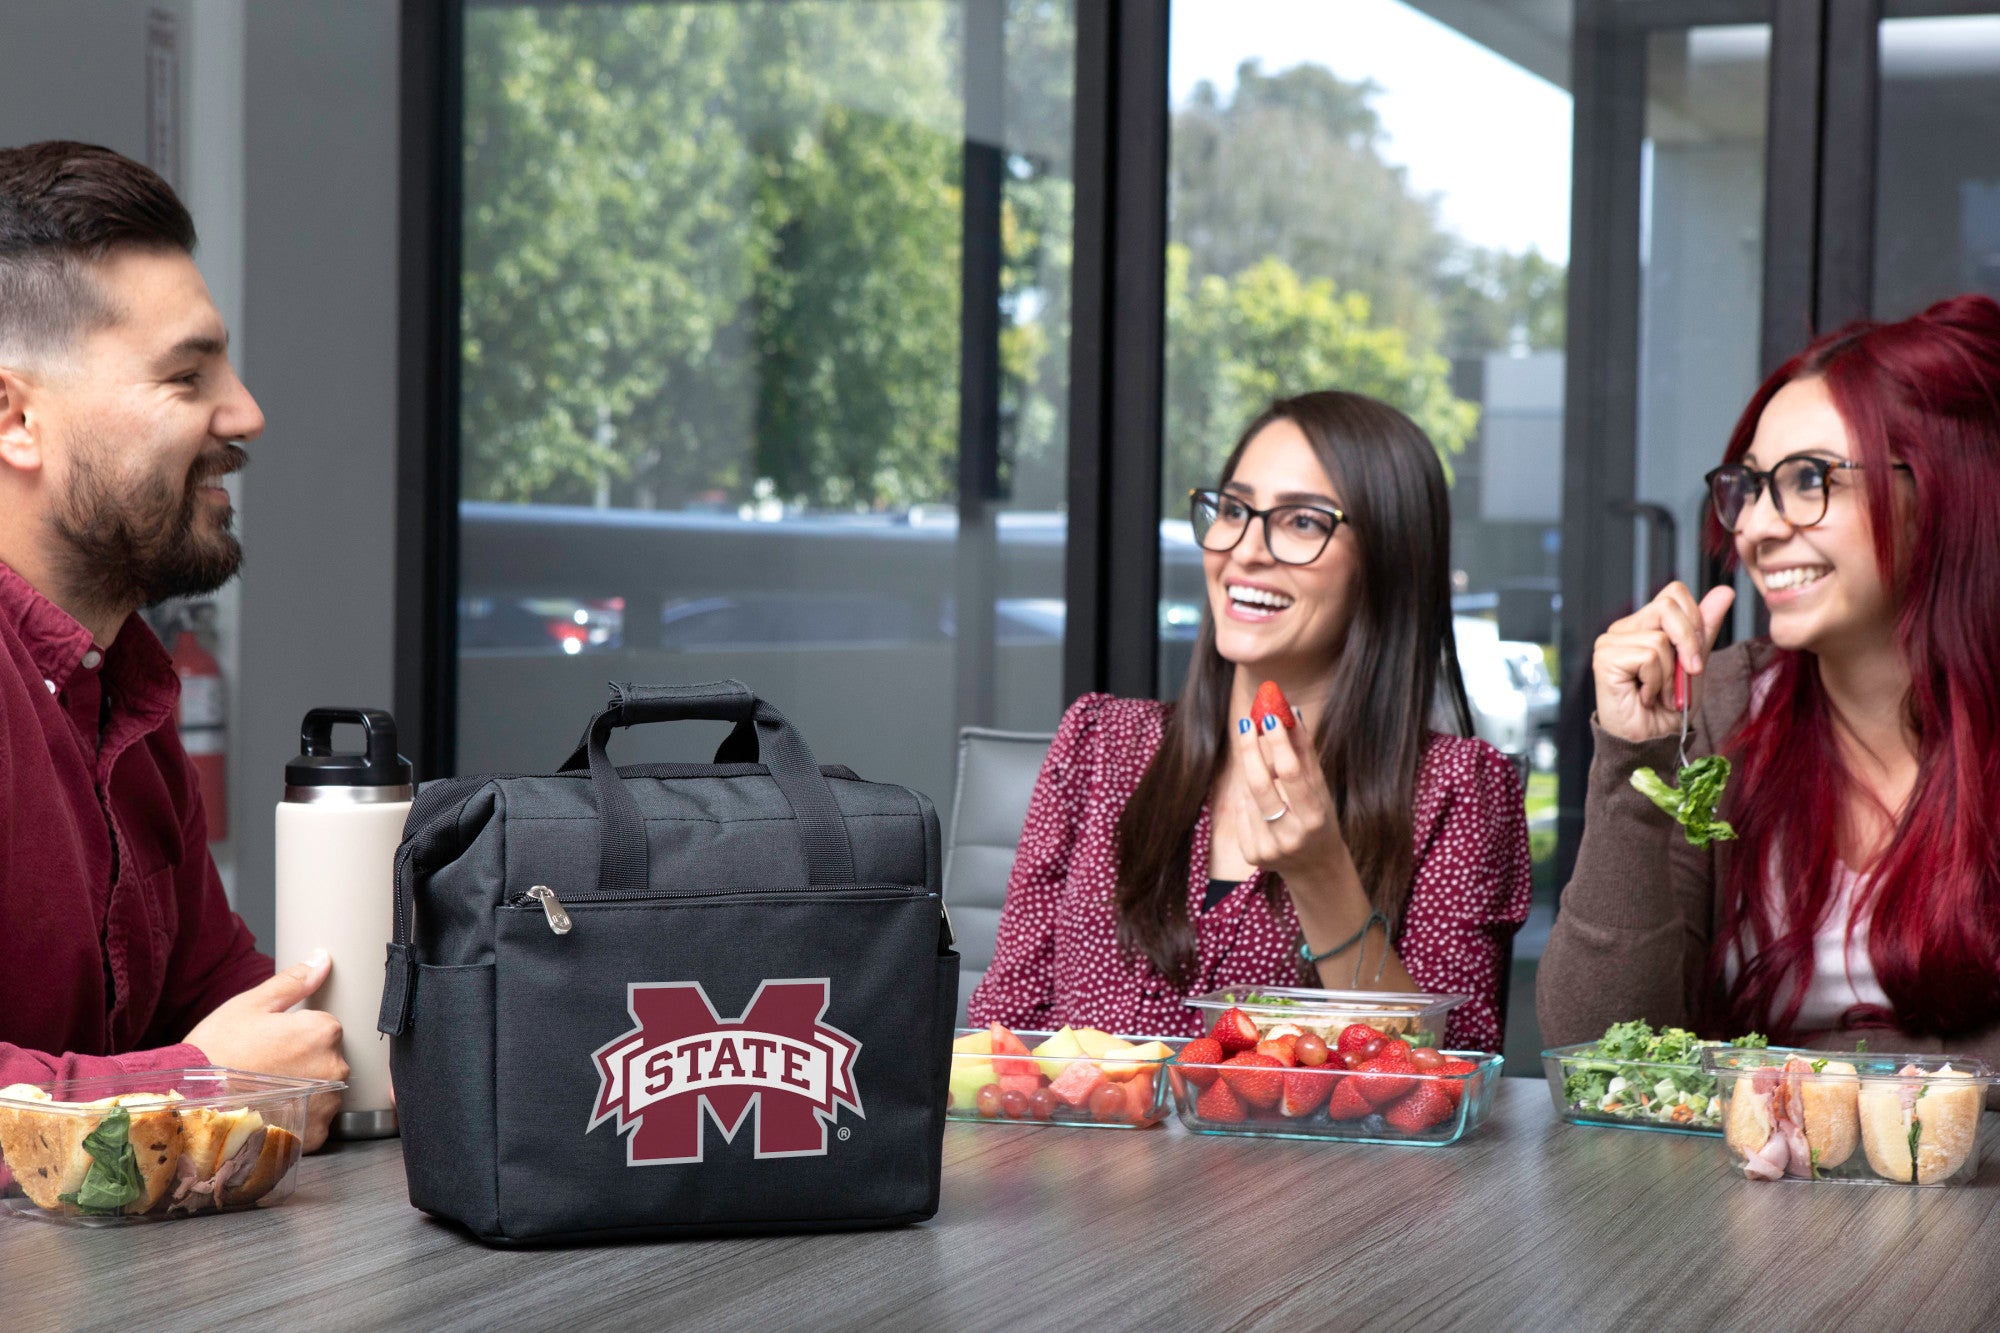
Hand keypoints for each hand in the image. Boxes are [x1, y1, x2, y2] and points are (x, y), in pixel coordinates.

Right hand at [185, 951, 347, 1151]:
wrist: (188, 1105)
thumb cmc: (216, 1052)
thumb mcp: (251, 1006)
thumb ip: (294, 982)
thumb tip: (323, 959)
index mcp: (322, 1031)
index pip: (326, 1026)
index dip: (297, 1032)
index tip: (273, 1042)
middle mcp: (334, 1068)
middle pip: (328, 1057)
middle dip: (304, 1060)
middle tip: (265, 1067)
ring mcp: (326, 1103)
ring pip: (324, 1089)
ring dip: (304, 1090)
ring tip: (265, 1091)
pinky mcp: (315, 1134)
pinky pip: (315, 1120)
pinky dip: (297, 1117)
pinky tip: (270, 1111)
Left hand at [1233, 705, 1350, 892]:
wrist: (1315, 867)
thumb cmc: (1320, 819)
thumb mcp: (1320, 789)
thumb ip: (1304, 753)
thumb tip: (1291, 713)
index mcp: (1313, 819)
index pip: (1291, 774)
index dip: (1278, 744)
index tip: (1268, 717)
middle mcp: (1290, 836)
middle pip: (1260, 784)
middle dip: (1251, 750)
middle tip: (1246, 723)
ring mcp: (1268, 848)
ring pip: (1248, 795)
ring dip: (1253, 775)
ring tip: (1264, 767)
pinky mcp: (1251, 855)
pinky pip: (1242, 812)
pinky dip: (1249, 799)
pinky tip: (1263, 803)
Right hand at [1592, 582, 1735, 743]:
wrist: (1654, 741)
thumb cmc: (1670, 707)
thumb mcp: (1694, 663)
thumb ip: (1703, 628)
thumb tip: (1723, 591)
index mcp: (1643, 625)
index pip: (1673, 594)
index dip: (1693, 620)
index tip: (1696, 655)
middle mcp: (1623, 629)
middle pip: (1668, 606)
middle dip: (1689, 643)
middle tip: (1688, 673)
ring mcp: (1610, 642)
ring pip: (1660, 637)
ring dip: (1671, 673)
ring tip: (1659, 692)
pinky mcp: (1605, 658)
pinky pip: (1648, 656)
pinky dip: (1656, 681)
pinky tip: (1644, 696)